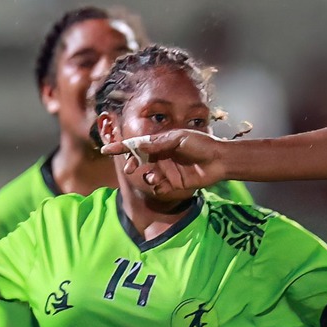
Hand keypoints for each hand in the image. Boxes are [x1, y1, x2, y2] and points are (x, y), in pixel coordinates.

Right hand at [108, 129, 235, 194]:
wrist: (220, 160)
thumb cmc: (201, 144)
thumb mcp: (179, 138)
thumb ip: (159, 143)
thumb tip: (139, 145)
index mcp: (161, 143)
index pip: (137, 145)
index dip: (121, 147)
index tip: (106, 150)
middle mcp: (162, 157)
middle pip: (139, 161)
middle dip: (132, 164)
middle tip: (130, 169)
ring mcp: (168, 171)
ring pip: (149, 175)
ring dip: (148, 176)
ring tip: (154, 177)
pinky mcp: (175, 183)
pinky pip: (160, 187)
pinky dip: (158, 187)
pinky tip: (161, 184)